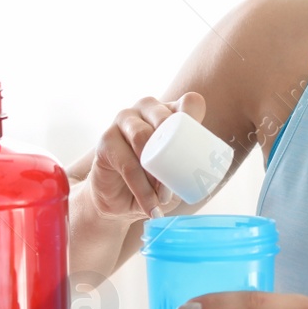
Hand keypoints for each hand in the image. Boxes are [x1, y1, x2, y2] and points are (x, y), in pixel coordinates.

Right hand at [83, 91, 204, 222]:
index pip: (189, 103)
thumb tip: (201, 177)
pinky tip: (150, 205)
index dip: (195, 117)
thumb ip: (190, 168)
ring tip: (164, 198)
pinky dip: (141, 188)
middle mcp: (147, 109)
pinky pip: (127, 164)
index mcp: (171, 111)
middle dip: (173, 150)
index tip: (200, 144)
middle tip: (178, 184)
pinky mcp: (105, 140)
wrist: (120, 200)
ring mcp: (124, 121)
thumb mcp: (177, 174)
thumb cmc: (154, 182)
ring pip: (142, 138)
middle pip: (163, 118)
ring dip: (155, 172)